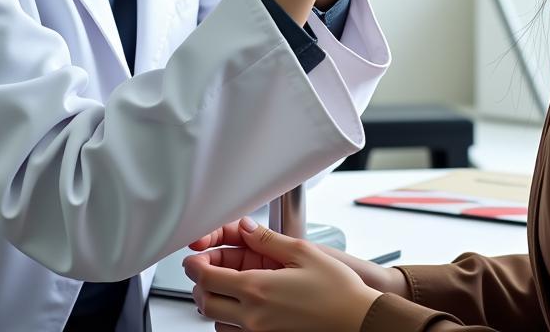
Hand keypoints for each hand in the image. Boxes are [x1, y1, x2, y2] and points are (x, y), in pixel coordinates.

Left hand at [184, 217, 382, 331]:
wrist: (356, 320)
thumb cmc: (337, 289)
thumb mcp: (302, 252)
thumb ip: (268, 239)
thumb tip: (246, 227)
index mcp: (258, 288)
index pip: (208, 278)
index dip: (194, 265)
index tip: (193, 257)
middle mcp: (253, 315)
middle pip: (205, 303)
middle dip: (199, 284)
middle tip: (205, 268)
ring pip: (217, 321)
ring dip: (214, 302)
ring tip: (226, 284)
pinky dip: (230, 319)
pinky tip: (245, 304)